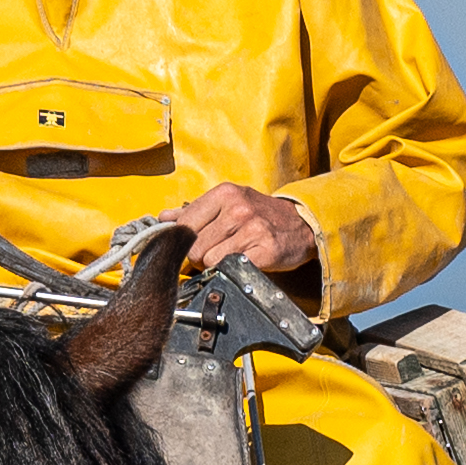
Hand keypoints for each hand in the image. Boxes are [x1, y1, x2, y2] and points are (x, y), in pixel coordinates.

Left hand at [151, 183, 318, 283]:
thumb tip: (164, 218)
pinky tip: (241, 263)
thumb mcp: (229, 202)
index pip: (184, 224)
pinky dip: (232, 271)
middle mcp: (237, 208)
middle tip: (214, 253)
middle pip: (195, 246)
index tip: (193, 244)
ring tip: (229, 257)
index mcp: (224, 194)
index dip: (184, 240)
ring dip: (215, 265)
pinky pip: (231, 268)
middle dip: (199, 256)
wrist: (301, 224)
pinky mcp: (265, 250)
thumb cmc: (262, 214)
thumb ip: (195, 210)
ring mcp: (252, 229)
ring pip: (210, 260)